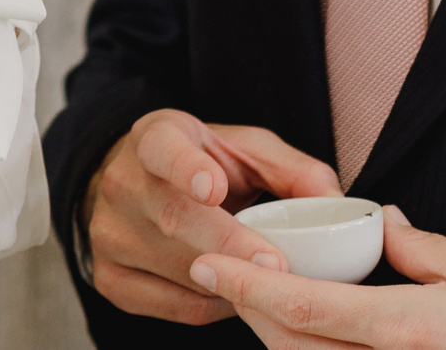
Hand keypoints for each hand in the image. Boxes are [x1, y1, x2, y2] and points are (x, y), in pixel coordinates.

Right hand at [86, 109, 341, 325]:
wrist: (136, 185)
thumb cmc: (204, 165)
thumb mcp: (246, 151)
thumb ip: (293, 170)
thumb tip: (336, 203)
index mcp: (154, 138)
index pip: (162, 148)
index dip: (185, 167)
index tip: (211, 186)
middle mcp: (122, 183)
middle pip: (175, 219)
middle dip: (229, 244)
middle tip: (276, 265)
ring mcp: (109, 233)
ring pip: (181, 269)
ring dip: (232, 280)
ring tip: (266, 274)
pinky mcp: (110, 278)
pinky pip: (178, 306)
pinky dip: (217, 305)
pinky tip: (234, 289)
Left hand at [190, 206, 445, 348]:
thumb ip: (423, 249)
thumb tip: (379, 223)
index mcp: (413, 329)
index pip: (307, 309)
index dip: (247, 287)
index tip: (208, 265)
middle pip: (294, 349)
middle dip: (252, 313)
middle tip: (225, 276)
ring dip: (282, 340)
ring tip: (263, 303)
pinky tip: (314, 335)